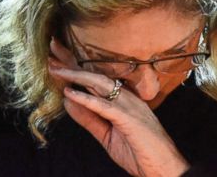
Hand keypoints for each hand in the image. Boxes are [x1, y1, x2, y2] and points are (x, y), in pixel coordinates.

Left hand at [48, 39, 189, 176]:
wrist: (165, 171)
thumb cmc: (140, 152)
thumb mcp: (107, 135)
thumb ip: (89, 118)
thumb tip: (68, 101)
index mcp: (123, 99)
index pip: (95, 78)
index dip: (75, 66)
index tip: (56, 58)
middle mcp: (126, 98)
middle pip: (95, 74)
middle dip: (72, 62)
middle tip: (51, 51)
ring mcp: (129, 106)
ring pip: (99, 84)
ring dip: (76, 75)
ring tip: (56, 69)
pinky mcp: (129, 119)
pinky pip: (104, 106)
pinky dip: (86, 99)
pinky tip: (70, 93)